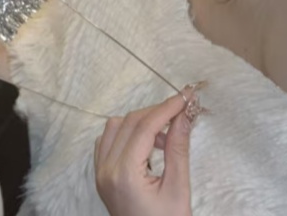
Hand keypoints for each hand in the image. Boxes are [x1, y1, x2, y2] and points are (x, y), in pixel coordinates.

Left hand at [94, 91, 193, 215]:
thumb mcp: (178, 189)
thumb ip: (178, 148)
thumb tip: (184, 114)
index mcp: (124, 174)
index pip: (144, 126)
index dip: (166, 107)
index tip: (185, 96)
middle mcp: (106, 170)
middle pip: (129, 122)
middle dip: (156, 112)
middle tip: (181, 112)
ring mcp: (100, 173)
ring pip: (115, 127)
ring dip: (140, 122)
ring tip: (165, 135)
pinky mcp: (101, 176)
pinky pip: (108, 141)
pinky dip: (127, 133)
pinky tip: (147, 145)